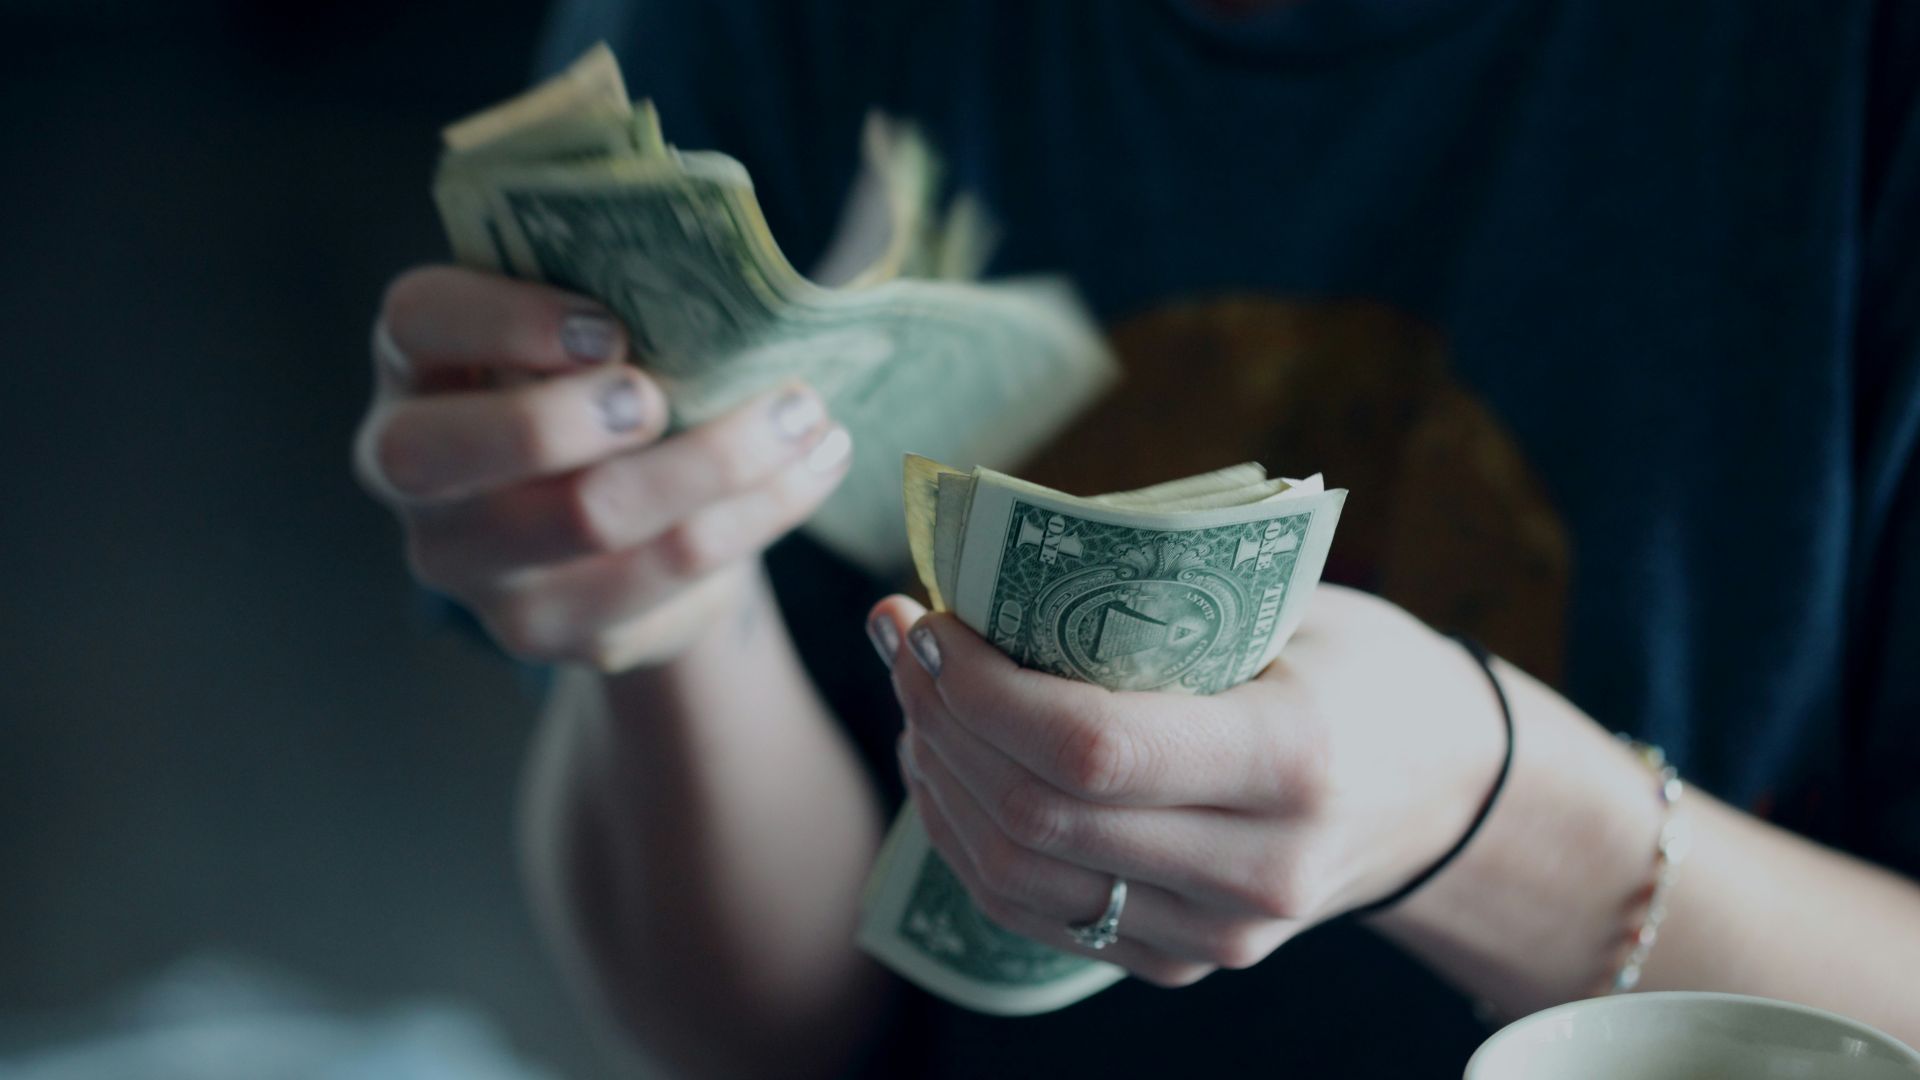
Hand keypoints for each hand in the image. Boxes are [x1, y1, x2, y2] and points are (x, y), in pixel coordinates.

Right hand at [355, 266, 851, 668]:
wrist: (624, 523)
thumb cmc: (603, 385)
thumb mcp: (588, 329)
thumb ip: (615, 290)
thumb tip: (726, 269)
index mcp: (417, 365)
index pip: (417, 322)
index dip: (502, 320)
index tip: (608, 327)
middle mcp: (414, 473)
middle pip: (453, 452)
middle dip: (569, 417)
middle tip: (662, 395)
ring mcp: (475, 567)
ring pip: (589, 519)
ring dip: (716, 461)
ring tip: (804, 415)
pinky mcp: (552, 630)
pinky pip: (665, 577)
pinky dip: (757, 514)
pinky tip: (812, 468)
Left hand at [868, 585, 1505, 986]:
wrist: (1442, 790)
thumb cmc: (1359, 667)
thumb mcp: (1289, 605)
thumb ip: (1157, 597)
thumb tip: (987, 564)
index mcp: (1293, 759)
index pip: (1091, 748)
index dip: (981, 689)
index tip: (928, 619)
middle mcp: (1258, 869)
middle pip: (1037, 816)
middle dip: (940, 720)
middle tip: (901, 638)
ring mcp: (1220, 933)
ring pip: (1017, 877)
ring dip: (939, 779)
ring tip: (915, 696)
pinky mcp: (1184, 961)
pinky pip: (1035, 914)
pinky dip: (969, 838)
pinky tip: (948, 765)